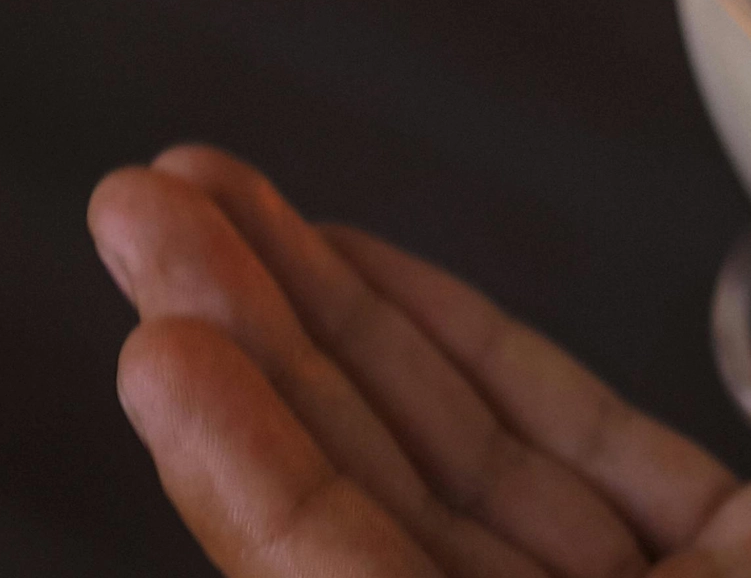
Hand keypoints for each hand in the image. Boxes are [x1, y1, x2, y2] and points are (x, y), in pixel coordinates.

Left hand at [88, 145, 750, 576]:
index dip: (278, 503)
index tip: (172, 339)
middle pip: (416, 565)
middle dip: (273, 385)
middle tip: (148, 215)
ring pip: (486, 505)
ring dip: (350, 350)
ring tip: (215, 208)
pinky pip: (602, 472)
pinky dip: (487, 364)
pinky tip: (381, 273)